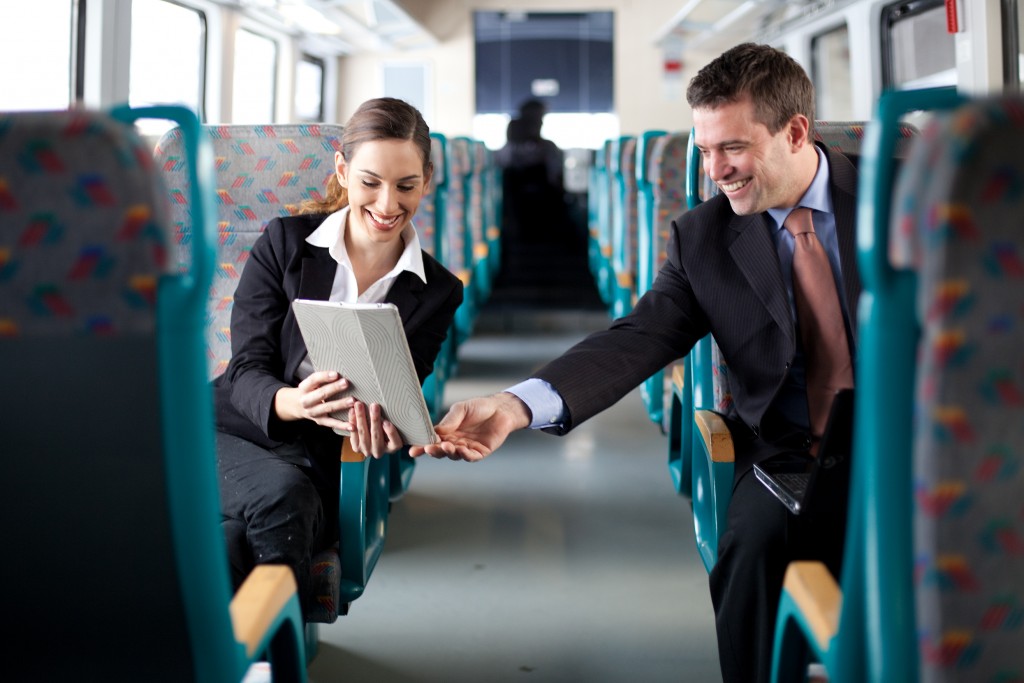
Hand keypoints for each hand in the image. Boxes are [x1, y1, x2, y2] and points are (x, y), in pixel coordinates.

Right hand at [275, 370, 353, 430]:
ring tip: (352, 400)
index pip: (314, 380)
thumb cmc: (310, 390)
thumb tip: (341, 372)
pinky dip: (342, 425)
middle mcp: (306, 400)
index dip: (324, 377)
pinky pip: (332, 423)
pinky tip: (352, 425)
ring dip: (340, 404)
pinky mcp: (320, 421)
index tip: (336, 374)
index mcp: (304, 387)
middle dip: (334, 388)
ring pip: (327, 408)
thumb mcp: (311, 383)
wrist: (297, 406)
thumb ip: (323, 379)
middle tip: (346, 383)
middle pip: (321, 394)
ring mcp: (313, 412)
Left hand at [347, 400, 403, 458]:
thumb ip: (401, 417)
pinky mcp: (356, 448)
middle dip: (374, 420)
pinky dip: (352, 422)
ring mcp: (367, 451)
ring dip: (361, 419)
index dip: (390, 433)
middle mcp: (381, 452)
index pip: (395, 442)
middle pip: (377, 437)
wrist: (372, 428)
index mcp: (394, 447)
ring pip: (364, 435)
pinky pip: (353, 435)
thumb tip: (413, 401)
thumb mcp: (398, 422)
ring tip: (359, 405)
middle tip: (373, 406)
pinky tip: (352, 411)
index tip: (387, 422)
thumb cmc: (388, 421)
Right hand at [409, 392, 530, 461]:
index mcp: (448, 432)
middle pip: (440, 450)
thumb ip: (449, 420)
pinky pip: (470, 457)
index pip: (432, 440)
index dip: (422, 446)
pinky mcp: (480, 452)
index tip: (413, 450)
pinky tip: (460, 450)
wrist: (501, 409)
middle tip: (428, 448)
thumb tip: (436, 431)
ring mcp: (467, 448)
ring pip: (454, 455)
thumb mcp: (461, 409)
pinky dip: (464, 455)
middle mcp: (455, 442)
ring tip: (445, 446)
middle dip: (433, 450)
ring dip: (448, 452)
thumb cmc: (480, 407)